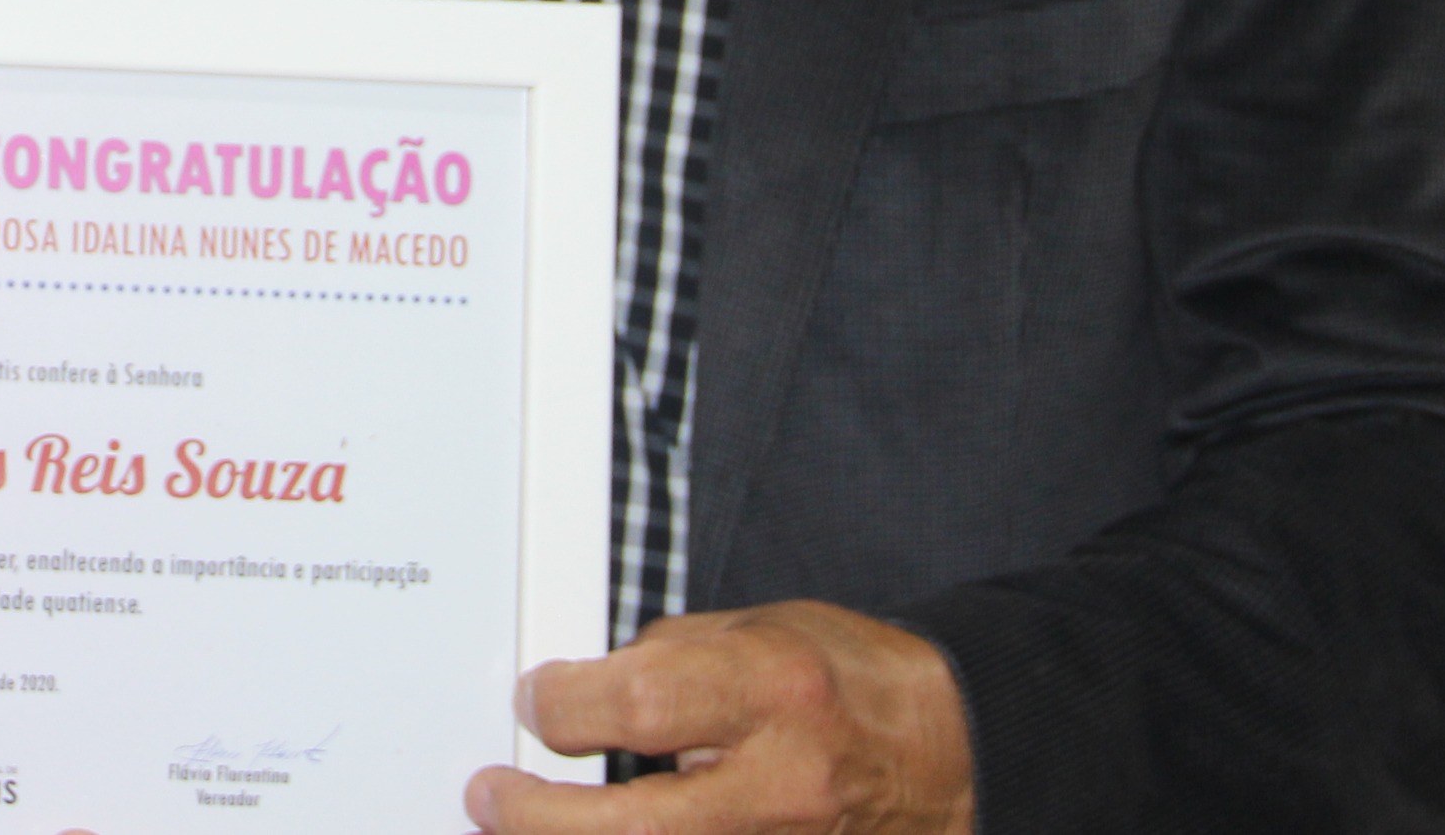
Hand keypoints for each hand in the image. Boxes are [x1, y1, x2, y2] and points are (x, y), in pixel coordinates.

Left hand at [466, 601, 973, 834]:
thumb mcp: (763, 630)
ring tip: (530, 822)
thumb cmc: (856, 683)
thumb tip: (584, 688)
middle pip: (636, 828)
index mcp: (775, 690)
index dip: (565, 706)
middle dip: (541, 818)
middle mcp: (784, 783)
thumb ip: (671, 658)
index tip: (536, 702)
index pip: (641, 702)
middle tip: (492, 795)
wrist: (951, 755)